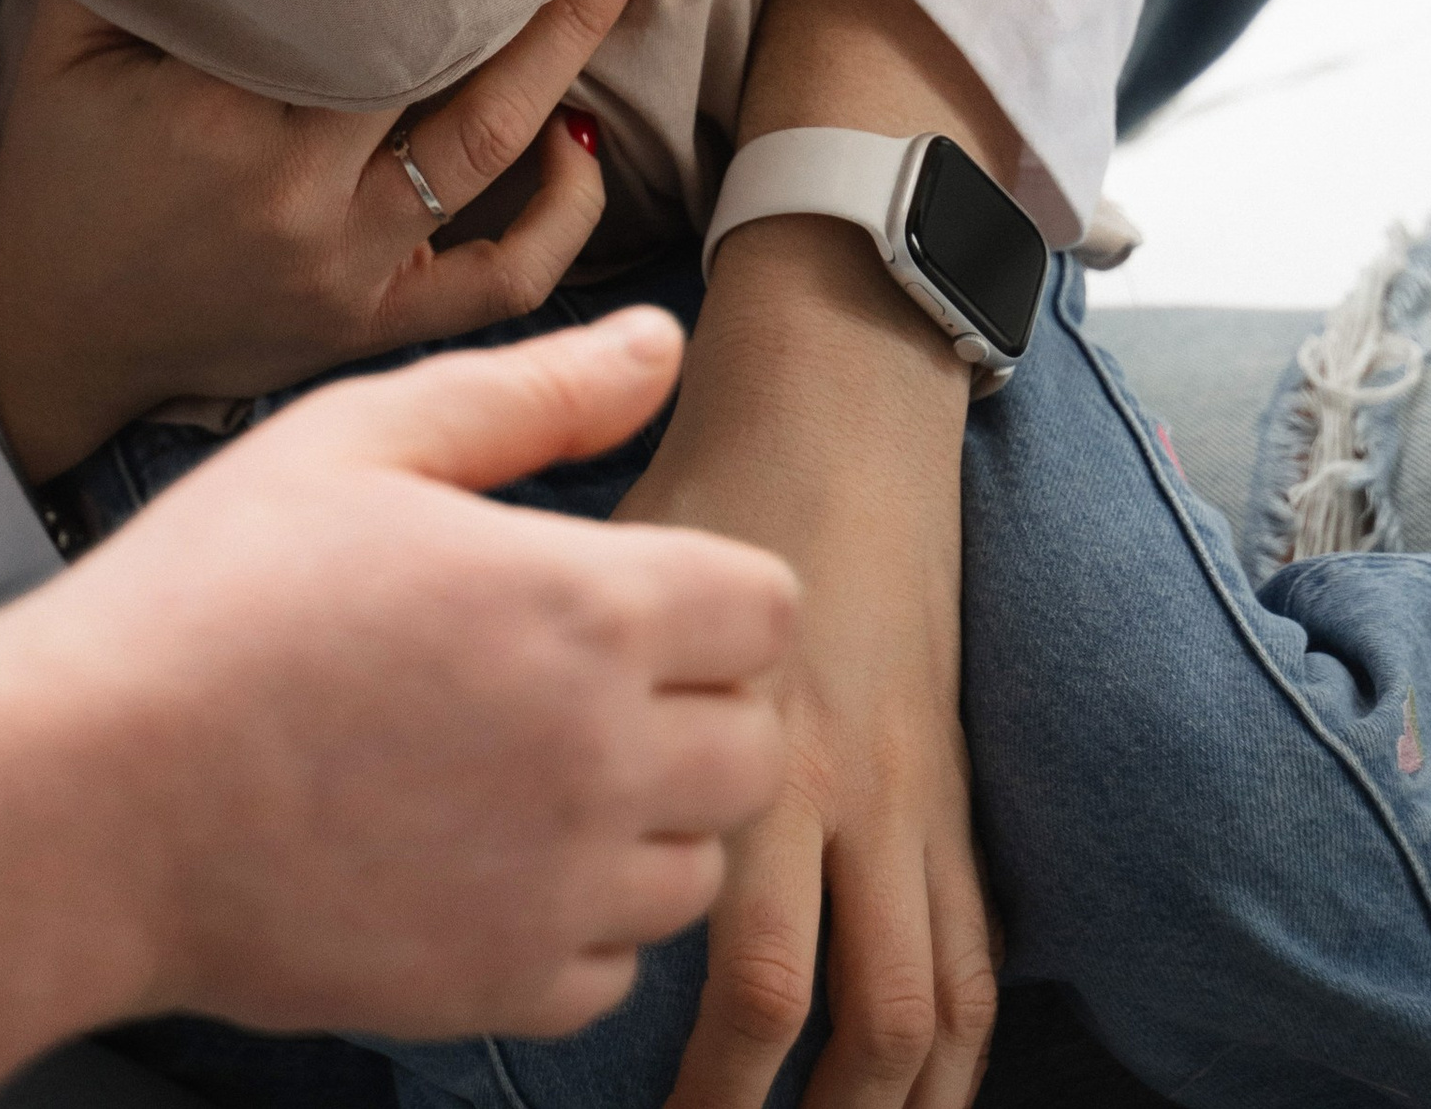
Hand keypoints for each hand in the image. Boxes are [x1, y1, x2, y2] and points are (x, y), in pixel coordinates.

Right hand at [0, 0, 640, 478]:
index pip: (372, 8)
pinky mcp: (373, 325)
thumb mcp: (68, 38)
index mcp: (228, 118)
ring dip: (566, 67)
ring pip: (494, 158)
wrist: (38, 331)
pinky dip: (562, 219)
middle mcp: (304, 199)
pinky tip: (582, 148)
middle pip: (461, 74)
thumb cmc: (59, 164)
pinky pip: (500, 284)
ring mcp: (350, 272)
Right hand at [45, 310, 795, 1039]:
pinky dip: (572, 922)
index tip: (622, 583)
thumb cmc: (210, 599)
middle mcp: (602, 758)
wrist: (84, 799)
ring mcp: (556, 892)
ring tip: (518, 764)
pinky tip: (477, 856)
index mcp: (584, 605)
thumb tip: (661, 340)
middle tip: (571, 673)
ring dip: (642, 817)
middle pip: (752, 742)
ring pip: (695, 864)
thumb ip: (534, 390)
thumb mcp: (362, 439)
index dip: (704, 584)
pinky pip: (613, 969)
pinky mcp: (498, 992)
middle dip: (690, 702)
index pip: (766, 604)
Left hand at [622, 224, 995, 1108]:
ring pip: (922, 1003)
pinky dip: (949, 1042)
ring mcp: (908, 792)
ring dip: (877, 1108)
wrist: (845, 392)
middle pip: (827, 1004)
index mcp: (750, 731)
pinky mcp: (949, 788)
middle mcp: (837, 781)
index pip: (736, 959)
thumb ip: (545, 650)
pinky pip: (971, 946)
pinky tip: (906, 1094)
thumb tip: (459, 769)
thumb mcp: (601, 542)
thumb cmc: (701, 472)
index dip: (694, 1071)